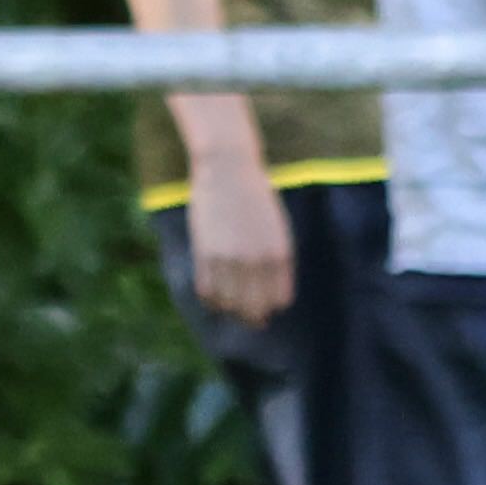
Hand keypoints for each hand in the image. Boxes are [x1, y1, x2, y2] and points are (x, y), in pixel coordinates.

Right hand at [181, 150, 296, 321]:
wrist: (227, 167)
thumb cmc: (256, 195)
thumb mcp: (277, 228)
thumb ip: (275, 260)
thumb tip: (271, 296)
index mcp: (280, 253)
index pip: (280, 300)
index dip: (272, 305)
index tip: (266, 304)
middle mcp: (256, 261)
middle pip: (254, 308)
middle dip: (253, 317)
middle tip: (249, 317)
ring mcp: (229, 259)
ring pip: (229, 305)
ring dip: (231, 310)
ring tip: (231, 306)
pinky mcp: (205, 254)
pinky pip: (207, 292)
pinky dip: (211, 301)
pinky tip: (215, 297)